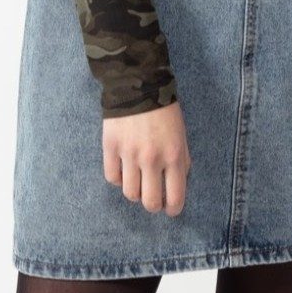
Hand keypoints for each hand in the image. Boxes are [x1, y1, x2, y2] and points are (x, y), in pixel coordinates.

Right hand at [102, 99, 192, 215]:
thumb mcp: (181, 134)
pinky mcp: (110, 147)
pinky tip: (124, 169)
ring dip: (135, 191)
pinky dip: (119, 178)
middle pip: (149, 202)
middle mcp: (151, 159)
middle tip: (154, 198)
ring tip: (138, 181)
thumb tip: (176, 184)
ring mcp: (129, 154)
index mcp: (174, 155)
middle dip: (153, 204)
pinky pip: (112, 177)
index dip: (173, 209)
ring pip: (130, 193)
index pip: (175, 197)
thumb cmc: (164, 110)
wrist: (138, 84)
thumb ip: (181, 160)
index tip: (171, 208)